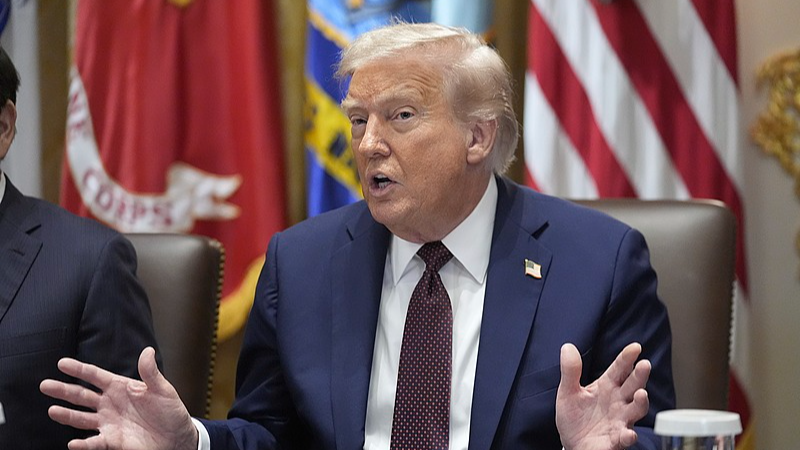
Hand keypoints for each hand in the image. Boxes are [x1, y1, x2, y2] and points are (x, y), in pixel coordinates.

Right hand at [39, 347, 197, 449]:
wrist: (177, 436)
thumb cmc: (170, 411)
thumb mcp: (163, 389)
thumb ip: (150, 373)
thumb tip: (147, 351)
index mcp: (120, 387)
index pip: (95, 376)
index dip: (79, 369)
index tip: (62, 363)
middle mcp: (110, 404)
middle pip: (82, 395)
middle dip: (64, 390)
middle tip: (45, 385)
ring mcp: (108, 422)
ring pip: (81, 418)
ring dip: (67, 415)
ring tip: (53, 410)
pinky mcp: (112, 440)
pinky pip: (94, 442)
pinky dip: (83, 444)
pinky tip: (73, 443)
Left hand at [555, 343, 650, 449]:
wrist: (572, 443)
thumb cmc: (575, 416)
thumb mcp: (568, 391)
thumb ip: (570, 371)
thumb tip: (567, 347)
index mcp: (607, 386)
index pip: (619, 369)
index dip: (627, 358)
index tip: (635, 347)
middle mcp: (618, 401)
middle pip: (633, 385)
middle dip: (640, 376)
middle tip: (644, 365)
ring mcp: (619, 420)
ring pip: (635, 410)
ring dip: (640, 403)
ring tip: (641, 394)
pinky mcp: (615, 439)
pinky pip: (624, 437)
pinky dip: (627, 436)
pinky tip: (628, 434)